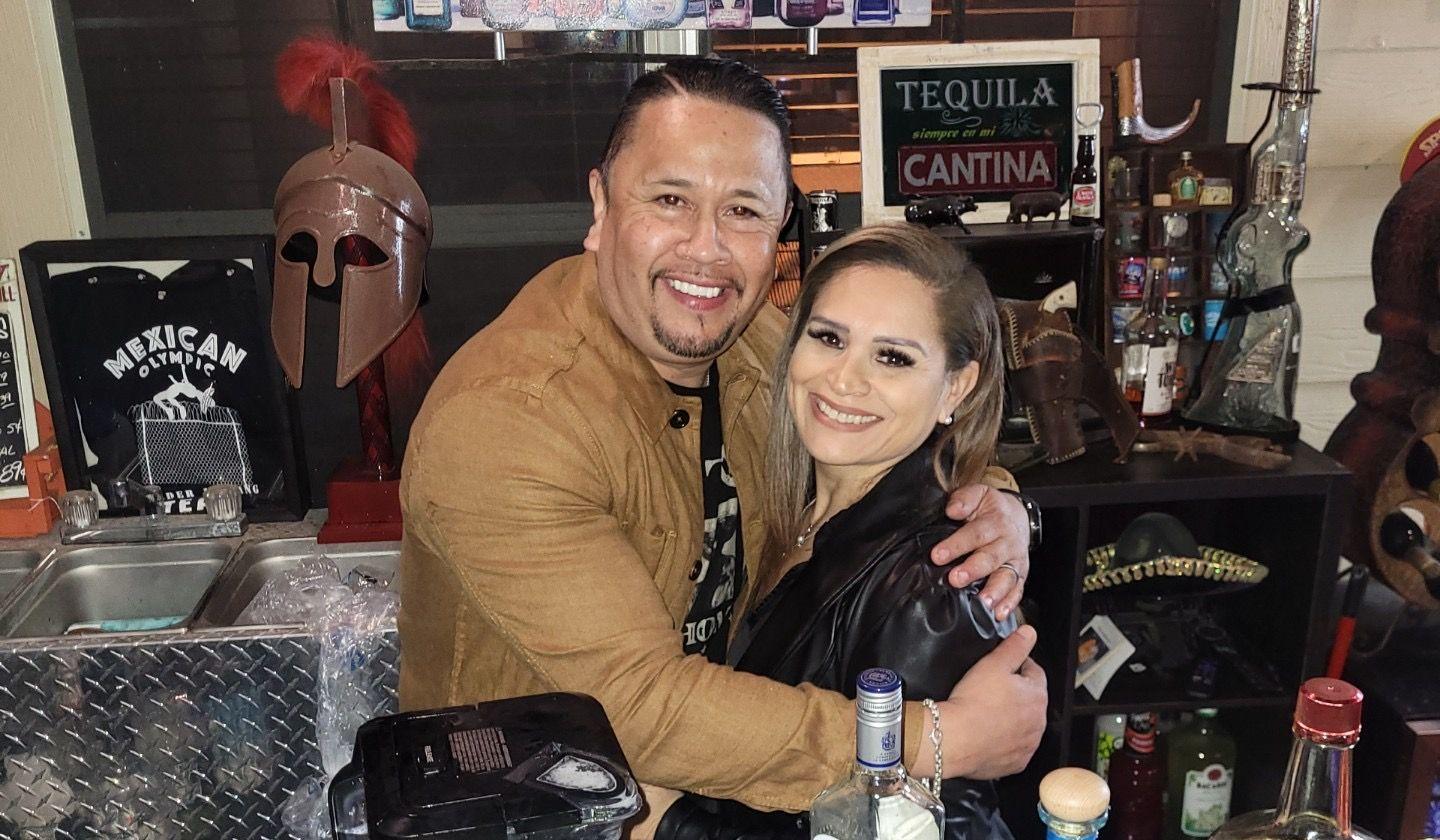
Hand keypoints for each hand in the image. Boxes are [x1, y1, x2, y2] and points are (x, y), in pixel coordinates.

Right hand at [924, 625, 1046, 779]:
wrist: (953, 739)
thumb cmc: (972, 702)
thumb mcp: (992, 664)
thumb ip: (1014, 646)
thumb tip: (1030, 633)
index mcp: (1037, 695)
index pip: (1034, 672)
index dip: (1016, 666)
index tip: (1000, 668)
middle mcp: (1039, 722)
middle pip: (1030, 700)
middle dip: (1014, 694)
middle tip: (989, 691)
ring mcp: (1028, 745)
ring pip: (1023, 725)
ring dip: (1011, 718)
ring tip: (986, 713)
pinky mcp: (1016, 763)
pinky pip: (1014, 747)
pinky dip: (1004, 741)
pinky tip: (987, 734)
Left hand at [930, 484, 1030, 619]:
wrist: (1018, 516)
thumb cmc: (990, 508)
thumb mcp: (979, 494)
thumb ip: (965, 498)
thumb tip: (953, 509)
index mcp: (995, 522)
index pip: (975, 533)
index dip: (956, 544)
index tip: (937, 555)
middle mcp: (1007, 543)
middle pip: (991, 557)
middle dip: (973, 570)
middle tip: (956, 579)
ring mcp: (1015, 561)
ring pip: (1007, 577)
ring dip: (995, 591)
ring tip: (983, 603)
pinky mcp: (1020, 575)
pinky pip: (1018, 590)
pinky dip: (1010, 603)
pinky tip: (999, 614)